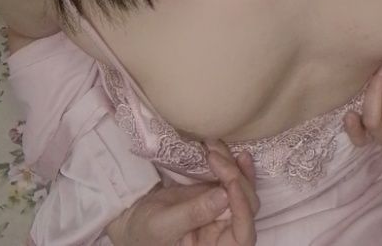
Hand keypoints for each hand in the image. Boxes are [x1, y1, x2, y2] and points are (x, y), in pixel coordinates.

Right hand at [107, 138, 258, 244]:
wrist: (135, 220)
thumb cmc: (146, 232)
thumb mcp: (165, 224)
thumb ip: (194, 213)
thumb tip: (225, 195)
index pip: (243, 234)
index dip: (243, 208)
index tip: (230, 183)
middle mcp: (225, 232)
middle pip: (247, 206)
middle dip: (235, 178)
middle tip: (214, 156)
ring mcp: (223, 212)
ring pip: (242, 188)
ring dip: (233, 165)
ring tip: (216, 146)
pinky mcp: (217, 195)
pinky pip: (231, 179)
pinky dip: (230, 163)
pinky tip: (227, 150)